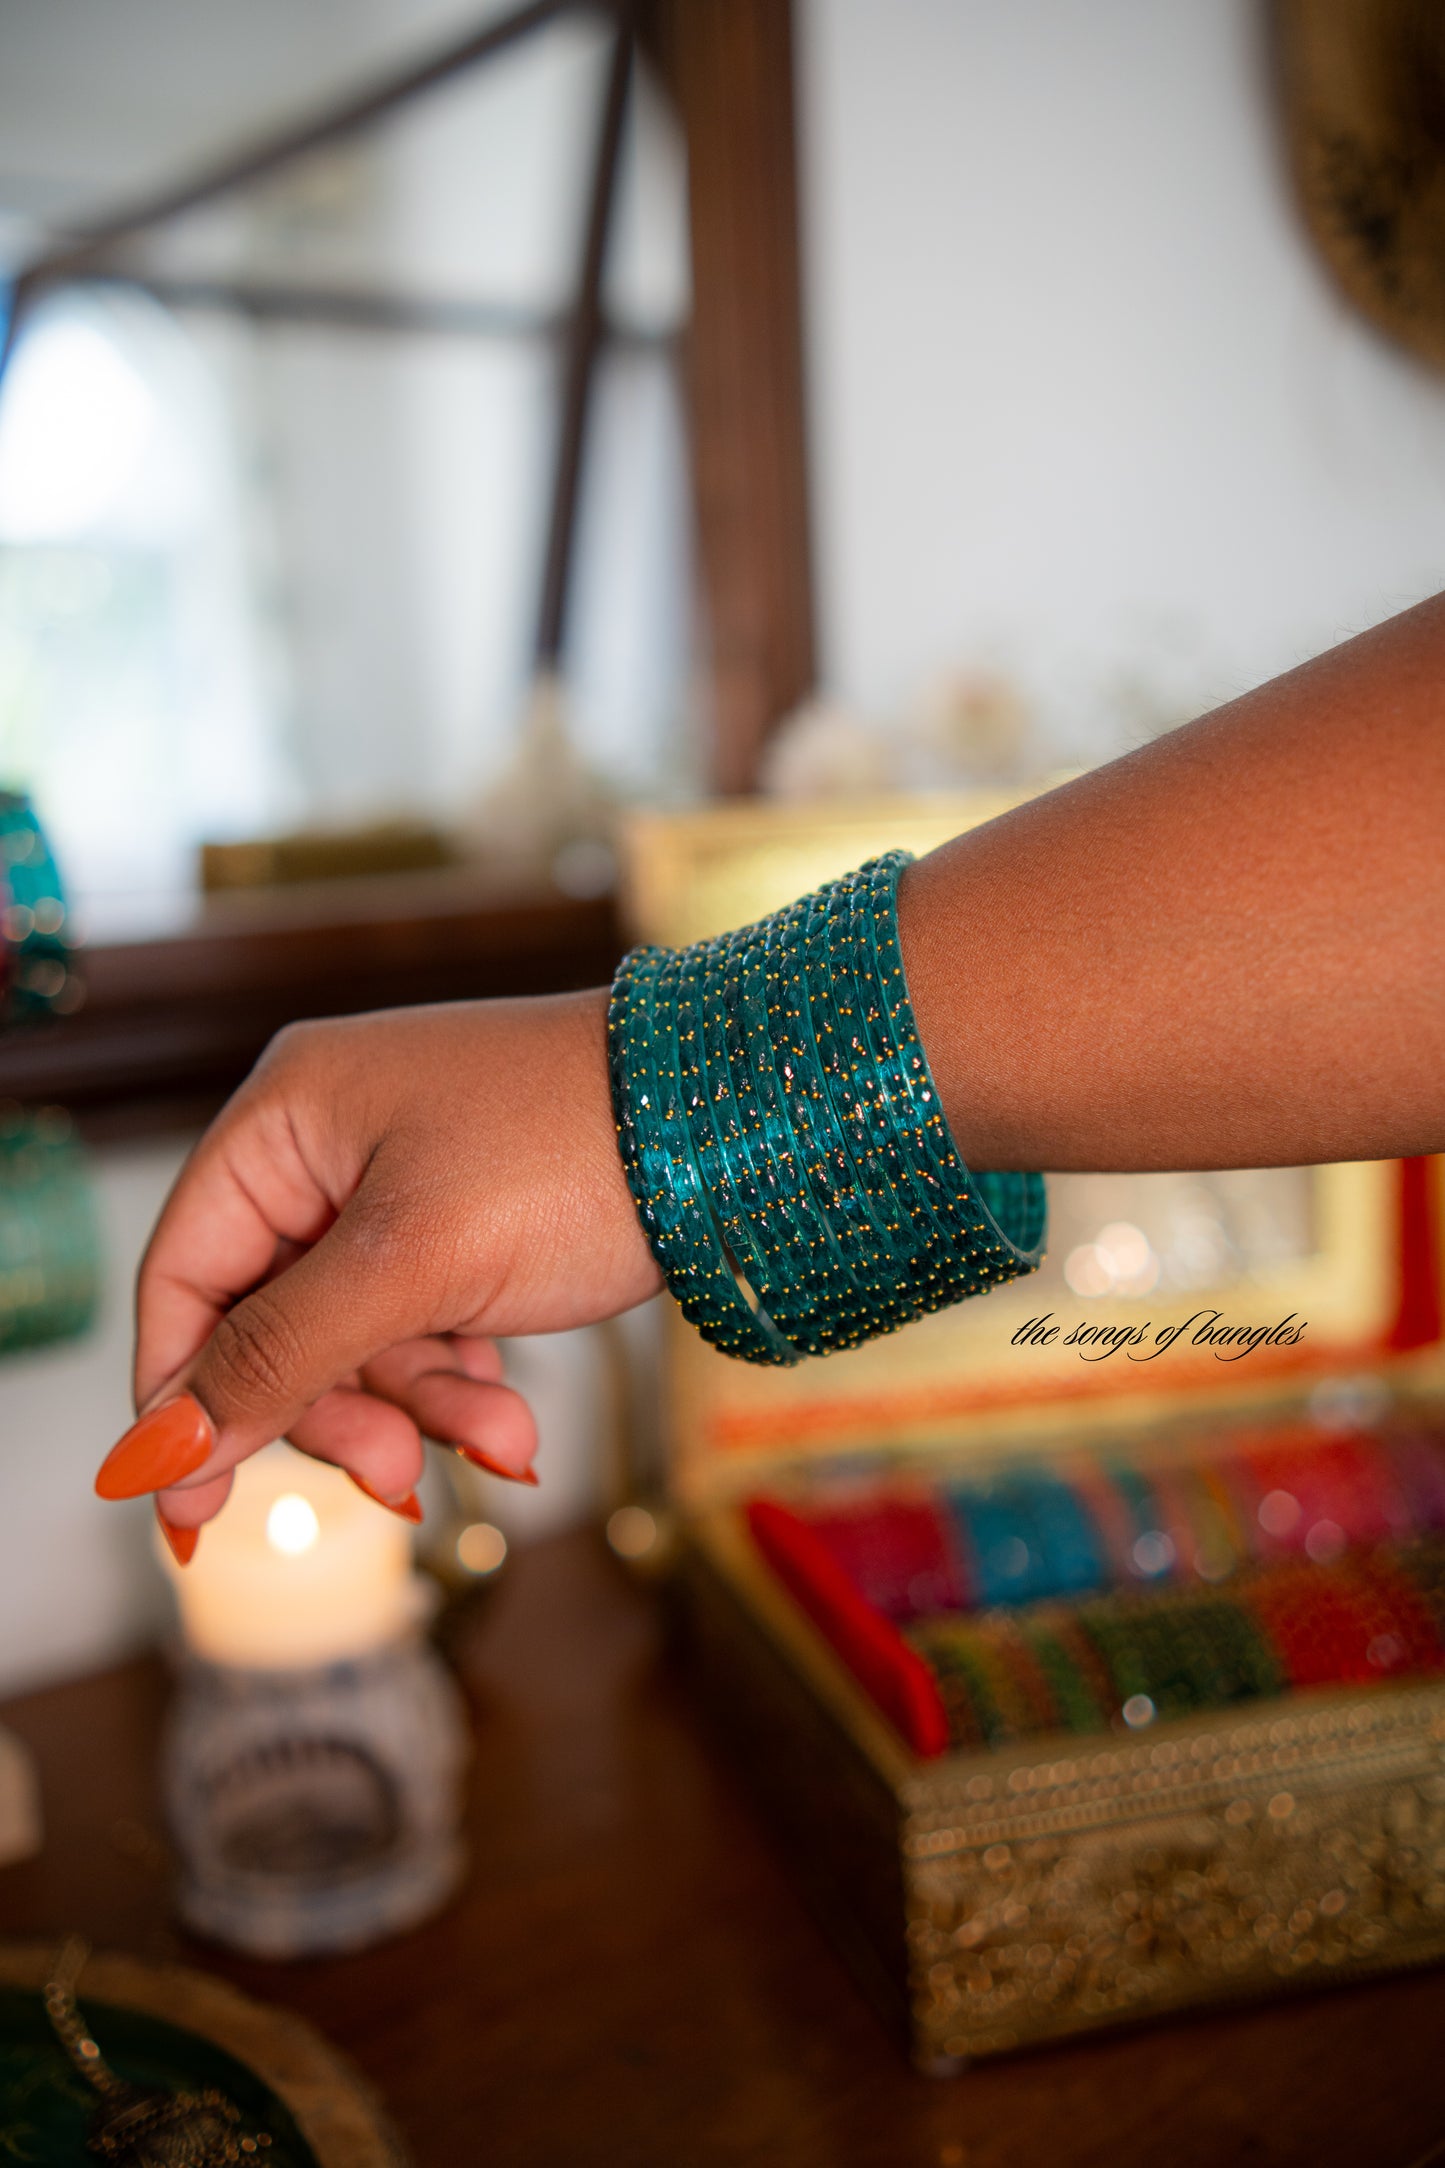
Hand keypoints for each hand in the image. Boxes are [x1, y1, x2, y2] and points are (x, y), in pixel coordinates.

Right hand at [95, 990, 660, 1545]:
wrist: (742, 1125)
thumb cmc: (573, 1156)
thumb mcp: (411, 1267)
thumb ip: (280, 1357)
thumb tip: (159, 1450)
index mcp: (288, 1118)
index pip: (184, 1275)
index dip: (182, 1396)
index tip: (188, 1512)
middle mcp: (332, 1144)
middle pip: (272, 1322)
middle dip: (339, 1408)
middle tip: (396, 1476)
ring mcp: (403, 1185)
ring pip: (359, 1340)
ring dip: (423, 1407)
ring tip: (506, 1443)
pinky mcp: (469, 1226)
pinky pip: (426, 1328)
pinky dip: (464, 1384)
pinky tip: (514, 1426)